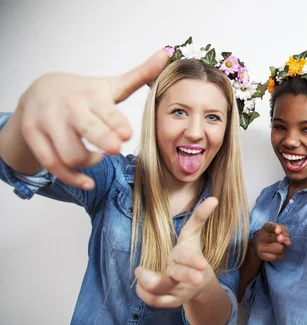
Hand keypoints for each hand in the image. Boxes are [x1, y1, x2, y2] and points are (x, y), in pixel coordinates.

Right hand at [14, 49, 167, 189]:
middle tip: (115, 149)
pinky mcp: (34, 136)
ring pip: (71, 153)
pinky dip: (72, 177)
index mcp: (92, 96)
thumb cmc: (83, 93)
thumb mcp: (111, 85)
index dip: (116, 123)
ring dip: (89, 163)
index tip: (126, 135)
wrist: (38, 92)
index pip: (106, 111)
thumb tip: (165, 54)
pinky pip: (53, 164)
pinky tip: (87, 182)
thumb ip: (140, 75)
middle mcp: (69, 108)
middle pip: (86, 129)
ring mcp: (49, 122)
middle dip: (101, 138)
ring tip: (96, 158)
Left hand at [134, 197, 218, 307]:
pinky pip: (154, 301)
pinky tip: (140, 282)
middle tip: (175, 275)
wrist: (199, 285)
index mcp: (191, 258)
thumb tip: (213, 199)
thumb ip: (200, 217)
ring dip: (150, 284)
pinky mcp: (170, 302)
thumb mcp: (193, 235)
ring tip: (140, 272)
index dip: (194, 261)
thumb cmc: (191, 254)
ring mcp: (178, 291)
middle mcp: (185, 277)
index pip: (190, 258)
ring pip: (162, 292)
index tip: (201, 265)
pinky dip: (144, 293)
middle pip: (181, 277)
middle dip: (182, 277)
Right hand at [253, 222, 291, 261]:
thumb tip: (288, 243)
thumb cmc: (273, 234)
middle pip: (274, 238)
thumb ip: (285, 233)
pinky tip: (277, 252)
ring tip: (280, 246)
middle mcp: (261, 237)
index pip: (270, 227)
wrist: (258, 244)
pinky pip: (278, 257)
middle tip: (283, 240)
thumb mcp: (279, 229)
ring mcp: (260, 247)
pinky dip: (281, 255)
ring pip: (279, 249)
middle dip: (281, 239)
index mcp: (266, 227)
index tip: (278, 231)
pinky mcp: (263, 256)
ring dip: (283, 248)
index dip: (275, 228)